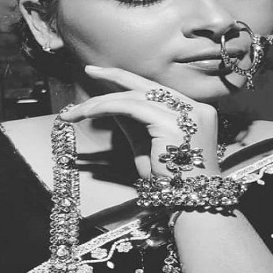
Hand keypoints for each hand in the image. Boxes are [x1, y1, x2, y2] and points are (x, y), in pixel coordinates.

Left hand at [59, 65, 220, 178]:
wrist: (188, 203)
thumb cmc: (170, 181)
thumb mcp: (148, 146)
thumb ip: (135, 123)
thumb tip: (111, 103)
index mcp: (194, 112)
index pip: (156, 90)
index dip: (129, 81)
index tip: (104, 75)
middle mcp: (194, 108)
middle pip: (147, 86)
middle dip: (115, 76)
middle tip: (89, 70)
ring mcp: (187, 114)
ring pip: (136, 96)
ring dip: (102, 101)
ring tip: (78, 110)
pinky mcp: (172, 123)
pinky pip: (132, 107)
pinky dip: (108, 107)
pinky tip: (89, 113)